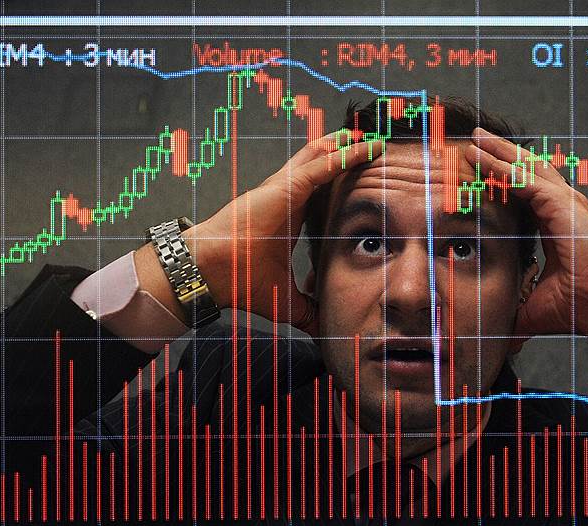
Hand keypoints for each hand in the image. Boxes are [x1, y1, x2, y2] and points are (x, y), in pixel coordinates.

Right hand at [137, 132, 383, 335]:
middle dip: (347, 152)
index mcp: (289, 216)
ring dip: (349, 145)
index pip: (321, 191)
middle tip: (373, 143)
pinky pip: (323, 166)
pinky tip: (366, 148)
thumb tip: (324, 330)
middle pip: (322, 165)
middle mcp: (287, 196)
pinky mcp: (287, 187)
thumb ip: (309, 311)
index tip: (365, 177)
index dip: (341, 180)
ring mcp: (286, 188)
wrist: (214, 273)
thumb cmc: (241, 281)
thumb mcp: (286, 299)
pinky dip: (346, 156)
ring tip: (372, 134)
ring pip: (323, 156)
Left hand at [465, 127, 587, 359]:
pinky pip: (523, 179)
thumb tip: (491, 326)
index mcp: (557, 225)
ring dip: (498, 152)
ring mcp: (565, 203)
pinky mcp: (561, 204)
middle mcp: (563, 208)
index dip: (502, 178)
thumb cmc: (579, 308)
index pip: (525, 193)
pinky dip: (500, 166)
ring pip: (524, 167)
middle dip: (501, 154)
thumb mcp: (532, 303)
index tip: (478, 169)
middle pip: (526, 171)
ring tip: (475, 139)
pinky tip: (479, 157)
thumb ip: (512, 304)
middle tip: (475, 140)